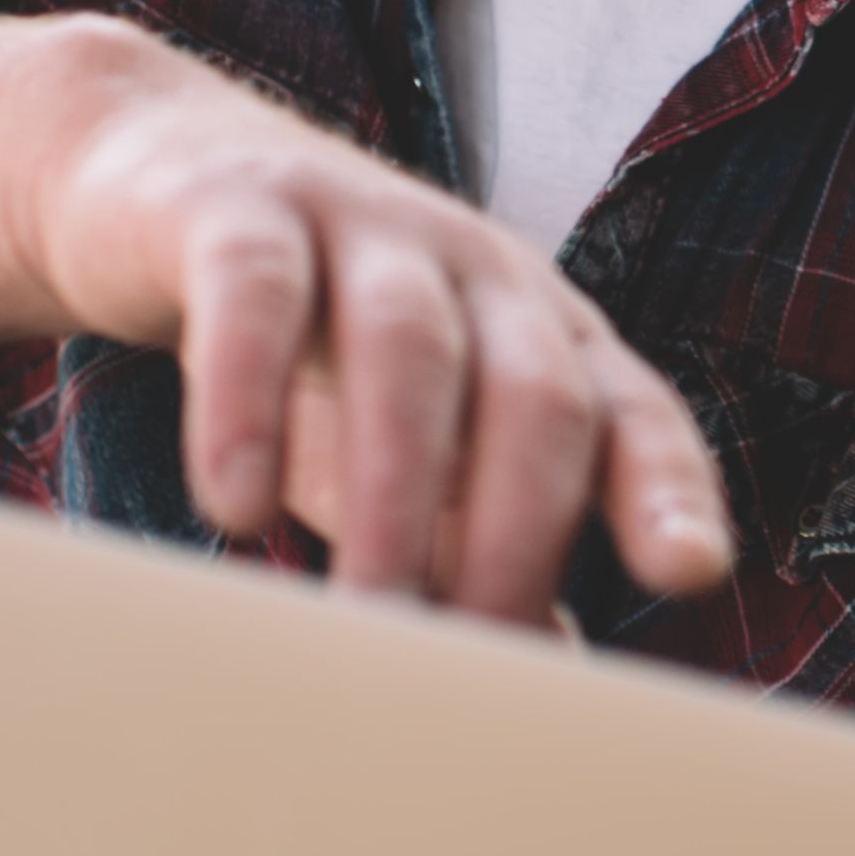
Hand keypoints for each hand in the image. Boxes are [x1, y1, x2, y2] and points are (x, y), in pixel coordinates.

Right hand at [15, 31, 731, 615]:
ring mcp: (369, 222)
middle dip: (517, 536)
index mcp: (543, 333)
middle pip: (537, 395)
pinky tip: (235, 507)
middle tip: (469, 662)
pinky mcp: (243, 203)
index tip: (690, 572)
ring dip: (399, 492)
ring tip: (369, 615)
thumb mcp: (408, 448)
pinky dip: (249, 402)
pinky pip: (257, 292)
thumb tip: (545, 679)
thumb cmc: (314, 349)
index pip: (634, 412)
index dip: (667, 487)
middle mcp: (480, 270)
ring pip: (412, 348)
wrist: (164, 175)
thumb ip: (475, 541)